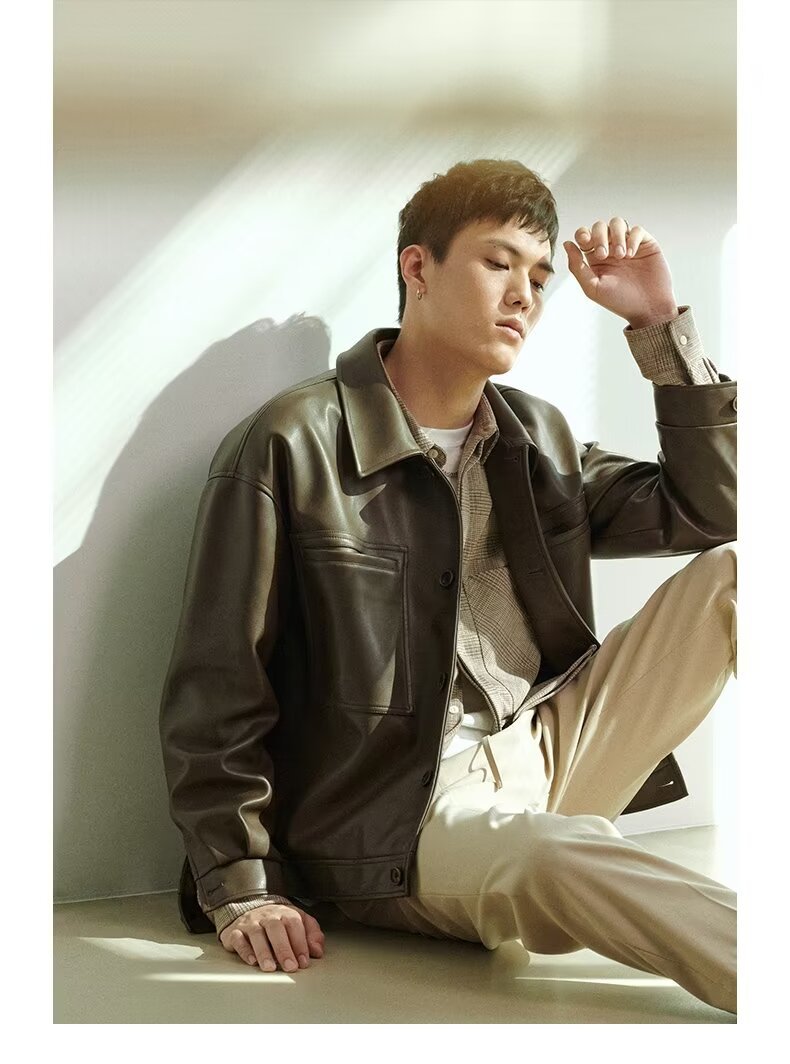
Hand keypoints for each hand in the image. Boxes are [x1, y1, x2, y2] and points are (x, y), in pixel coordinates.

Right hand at [219, 901, 325, 971]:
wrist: (249, 908)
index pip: (294, 924)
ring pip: (256, 934)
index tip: (304, 961)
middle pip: (276, 929)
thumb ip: (312, 934)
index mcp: (285, 912)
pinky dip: (245, 950)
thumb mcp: (299, 923)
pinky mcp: (235, 932)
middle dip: (284, 949)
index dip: (300, 942)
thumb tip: (318, 951)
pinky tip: (252, 961)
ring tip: (270, 968)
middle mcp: (267, 916)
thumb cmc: (278, 922)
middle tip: (290, 966)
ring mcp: (250, 923)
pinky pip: (238, 939)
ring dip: (264, 952)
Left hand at [563, 218, 678, 327]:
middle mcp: (610, 248)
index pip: (584, 235)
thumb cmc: (619, 301)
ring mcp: (627, 244)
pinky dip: (632, 238)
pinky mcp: (645, 244)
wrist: (648, 308)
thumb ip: (577, 266)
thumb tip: (566, 243)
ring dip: (616, 235)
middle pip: (599, 226)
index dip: (582, 234)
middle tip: (604, 255)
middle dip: (599, 236)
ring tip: (621, 256)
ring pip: (617, 223)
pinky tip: (631, 254)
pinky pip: (636, 230)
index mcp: (594, 258)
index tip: (585, 242)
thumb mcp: (592, 287)